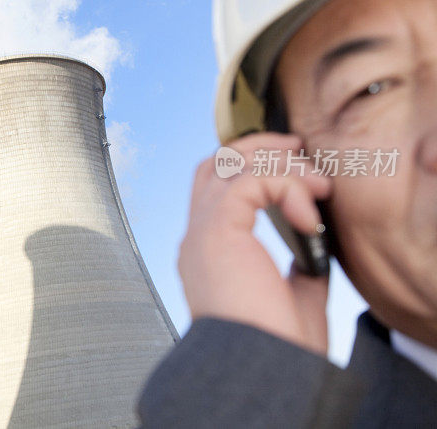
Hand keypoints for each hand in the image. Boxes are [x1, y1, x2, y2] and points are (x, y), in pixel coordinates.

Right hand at [179, 133, 332, 354]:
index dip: (253, 168)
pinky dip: (285, 186)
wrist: (264, 368)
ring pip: (229, 163)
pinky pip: (249, 181)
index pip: (216, 191)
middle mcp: (198, 238)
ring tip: (319, 184)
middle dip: (257, 148)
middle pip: (213, 164)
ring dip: (280, 164)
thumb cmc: (276, 345)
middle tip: (298, 149)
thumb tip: (314, 242)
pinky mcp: (217, 229)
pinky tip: (307, 217)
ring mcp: (202, 232)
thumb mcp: (295, 295)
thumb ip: (298, 264)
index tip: (297, 169)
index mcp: (209, 255)